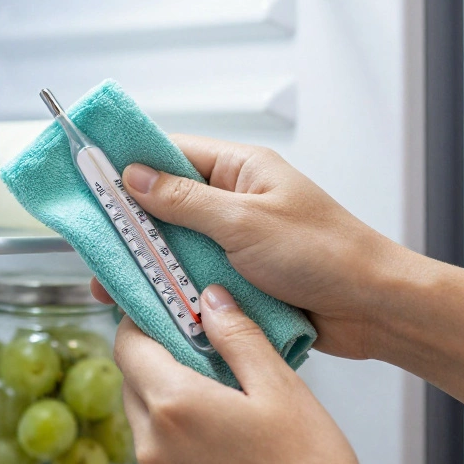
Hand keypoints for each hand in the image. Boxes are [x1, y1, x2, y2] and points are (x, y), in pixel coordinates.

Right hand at [95, 135, 415, 359]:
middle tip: (93, 245)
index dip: (128, 165)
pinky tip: (147, 308)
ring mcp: (237, 244)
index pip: (171, 154)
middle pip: (165, 206)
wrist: (374, 308)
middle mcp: (235, 202)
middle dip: (131, 227)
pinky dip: (173, 294)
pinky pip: (194, 282)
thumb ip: (185, 201)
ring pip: (176, 250)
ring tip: (112, 287)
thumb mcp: (244, 222)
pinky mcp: (240, 282)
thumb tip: (133, 176)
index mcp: (240, 170)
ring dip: (150, 267)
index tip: (89, 178)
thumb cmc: (323, 253)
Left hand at [116, 284, 403, 463]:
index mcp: (175, 405)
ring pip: (144, 426)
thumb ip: (238, 336)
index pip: (128, 345)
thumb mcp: (280, 387)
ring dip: (168, 407)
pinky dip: (178, 448)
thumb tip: (212, 300)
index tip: (167, 315)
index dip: (143, 323)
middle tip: (204, 356)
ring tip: (222, 408)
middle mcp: (153, 447)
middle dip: (159, 362)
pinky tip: (223, 450)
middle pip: (132, 384)